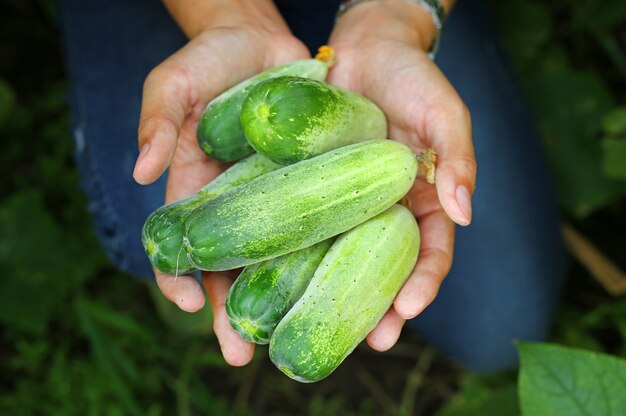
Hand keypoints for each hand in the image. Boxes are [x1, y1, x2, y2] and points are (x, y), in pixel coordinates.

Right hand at [133, 2, 308, 365]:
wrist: (261, 39)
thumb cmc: (211, 59)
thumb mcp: (174, 83)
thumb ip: (158, 122)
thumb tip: (142, 172)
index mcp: (197, 189)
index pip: (185, 245)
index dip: (181, 278)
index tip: (192, 305)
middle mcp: (239, 202)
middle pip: (235, 266)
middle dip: (236, 311)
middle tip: (242, 356)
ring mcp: (278, 194)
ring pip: (281, 256)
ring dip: (286, 298)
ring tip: (297, 333)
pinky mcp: (314, 179)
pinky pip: (321, 220)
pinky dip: (328, 253)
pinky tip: (343, 282)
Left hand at [328, 0, 475, 350]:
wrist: (364, 47)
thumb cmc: (413, 76)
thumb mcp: (445, 112)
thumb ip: (458, 158)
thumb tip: (465, 212)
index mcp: (423, 201)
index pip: (430, 253)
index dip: (423, 285)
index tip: (408, 312)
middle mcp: (384, 209)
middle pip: (382, 268)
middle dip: (376, 308)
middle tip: (365, 342)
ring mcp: (346, 201)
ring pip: (339, 256)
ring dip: (329, 294)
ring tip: (315, 324)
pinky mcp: (313, 186)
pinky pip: (305, 222)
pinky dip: (294, 251)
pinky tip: (276, 275)